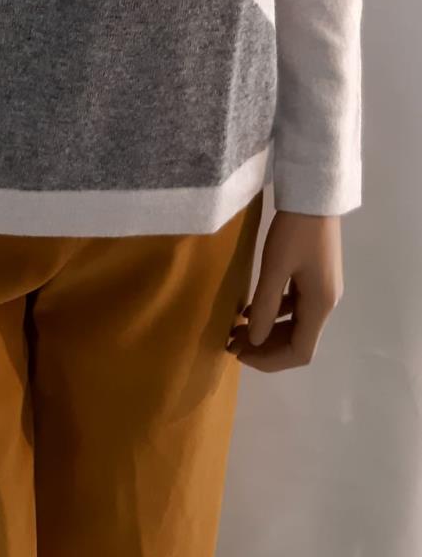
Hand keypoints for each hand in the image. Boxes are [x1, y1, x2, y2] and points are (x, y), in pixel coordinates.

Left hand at [226, 209, 343, 370]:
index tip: (239, 354)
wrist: (313, 195)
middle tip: (231, 344)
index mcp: (320, 305)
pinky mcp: (314, 277)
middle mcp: (325, 303)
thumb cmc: (294, 231)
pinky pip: (294, 306)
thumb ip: (264, 306)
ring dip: (267, 331)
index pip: (300, 352)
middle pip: (298, 341)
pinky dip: (274, 312)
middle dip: (265, 347)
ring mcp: (321, 289)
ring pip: (295, 324)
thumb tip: (253, 340)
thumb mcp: (274, 267)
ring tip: (236, 329)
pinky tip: (250, 309)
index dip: (270, 360)